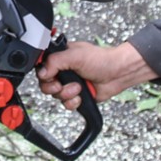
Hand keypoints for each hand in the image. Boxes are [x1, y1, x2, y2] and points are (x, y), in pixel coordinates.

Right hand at [35, 40, 155, 109]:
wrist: (118, 74)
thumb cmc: (102, 60)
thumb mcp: (76, 56)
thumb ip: (55, 61)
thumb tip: (42, 72)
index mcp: (60, 57)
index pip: (42, 68)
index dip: (44, 75)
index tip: (52, 77)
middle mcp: (63, 71)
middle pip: (46, 85)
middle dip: (55, 88)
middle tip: (62, 85)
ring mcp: (69, 84)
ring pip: (56, 96)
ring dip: (67, 94)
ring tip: (79, 88)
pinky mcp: (76, 96)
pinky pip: (66, 104)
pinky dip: (73, 102)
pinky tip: (80, 96)